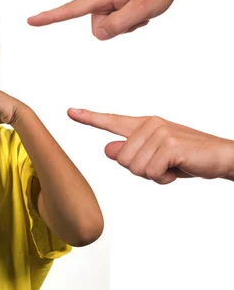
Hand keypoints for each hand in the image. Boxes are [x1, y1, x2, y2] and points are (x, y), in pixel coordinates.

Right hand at [27, 0, 185, 39]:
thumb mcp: (141, 11)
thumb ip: (117, 25)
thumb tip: (98, 34)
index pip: (70, 9)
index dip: (50, 17)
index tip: (30, 21)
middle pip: (98, 26)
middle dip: (117, 27)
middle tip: (138, 14)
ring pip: (106, 24)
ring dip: (124, 23)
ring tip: (140, 10)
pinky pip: (112, 17)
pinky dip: (125, 18)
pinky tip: (138, 8)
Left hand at [68, 108, 233, 183]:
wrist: (221, 158)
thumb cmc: (185, 159)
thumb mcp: (153, 159)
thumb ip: (130, 153)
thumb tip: (107, 148)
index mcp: (143, 125)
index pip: (111, 121)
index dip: (89, 118)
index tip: (70, 112)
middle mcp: (149, 124)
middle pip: (121, 159)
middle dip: (141, 171)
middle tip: (163, 165)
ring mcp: (159, 132)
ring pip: (134, 167)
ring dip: (153, 175)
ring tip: (171, 165)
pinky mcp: (169, 143)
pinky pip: (150, 171)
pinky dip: (163, 178)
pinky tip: (177, 168)